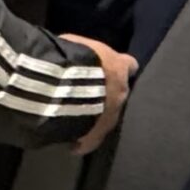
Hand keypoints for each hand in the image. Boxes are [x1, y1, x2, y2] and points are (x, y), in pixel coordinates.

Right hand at [63, 34, 134, 155]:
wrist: (61, 89)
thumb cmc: (69, 59)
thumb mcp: (75, 44)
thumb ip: (82, 53)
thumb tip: (76, 54)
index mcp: (118, 67)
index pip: (129, 65)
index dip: (119, 67)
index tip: (112, 69)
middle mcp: (120, 93)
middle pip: (119, 95)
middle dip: (107, 97)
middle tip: (90, 98)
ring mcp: (110, 116)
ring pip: (106, 120)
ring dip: (95, 119)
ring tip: (79, 122)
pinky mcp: (96, 136)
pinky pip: (90, 140)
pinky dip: (83, 140)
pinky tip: (73, 144)